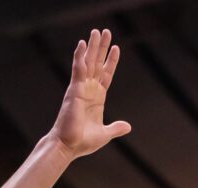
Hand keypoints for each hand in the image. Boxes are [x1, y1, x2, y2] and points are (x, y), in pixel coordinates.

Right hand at [46, 29, 131, 159]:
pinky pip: (77, 69)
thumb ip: (116, 128)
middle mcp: (89, 90)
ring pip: (88, 63)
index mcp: (97, 98)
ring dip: (92, 47)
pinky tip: (82, 43)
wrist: (69, 146)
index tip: (116, 48)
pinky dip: (80, 56)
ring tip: (96, 31)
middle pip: (97, 64)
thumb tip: (128, 126)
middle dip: (102, 48)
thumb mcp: (105, 134)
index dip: (111, 62)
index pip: (106, 75)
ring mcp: (81, 88)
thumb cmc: (83, 142)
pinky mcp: (74, 90)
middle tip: (106, 31)